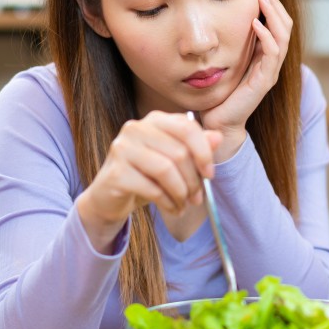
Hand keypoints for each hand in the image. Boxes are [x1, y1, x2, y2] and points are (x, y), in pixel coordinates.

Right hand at [76, 111, 221, 253]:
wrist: (110, 197)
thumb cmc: (146, 176)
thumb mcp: (175, 162)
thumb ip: (196, 148)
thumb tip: (218, 137)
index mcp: (154, 120)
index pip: (187, 127)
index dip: (204, 153)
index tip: (210, 174)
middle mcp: (135, 128)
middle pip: (179, 152)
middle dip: (193, 180)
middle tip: (197, 198)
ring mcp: (122, 148)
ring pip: (166, 170)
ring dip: (181, 193)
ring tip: (184, 205)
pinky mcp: (116, 172)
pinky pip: (152, 188)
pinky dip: (168, 202)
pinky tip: (172, 208)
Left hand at [201, 0, 292, 160]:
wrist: (218, 120)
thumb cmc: (220, 90)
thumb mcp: (227, 58)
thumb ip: (233, 41)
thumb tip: (223, 14)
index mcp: (266, 54)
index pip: (279, 22)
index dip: (272, 3)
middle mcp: (272, 61)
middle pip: (285, 25)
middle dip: (275, 3)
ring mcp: (271, 71)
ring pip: (283, 36)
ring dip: (273, 14)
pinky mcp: (264, 81)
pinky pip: (272, 54)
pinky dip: (266, 36)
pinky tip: (255, 23)